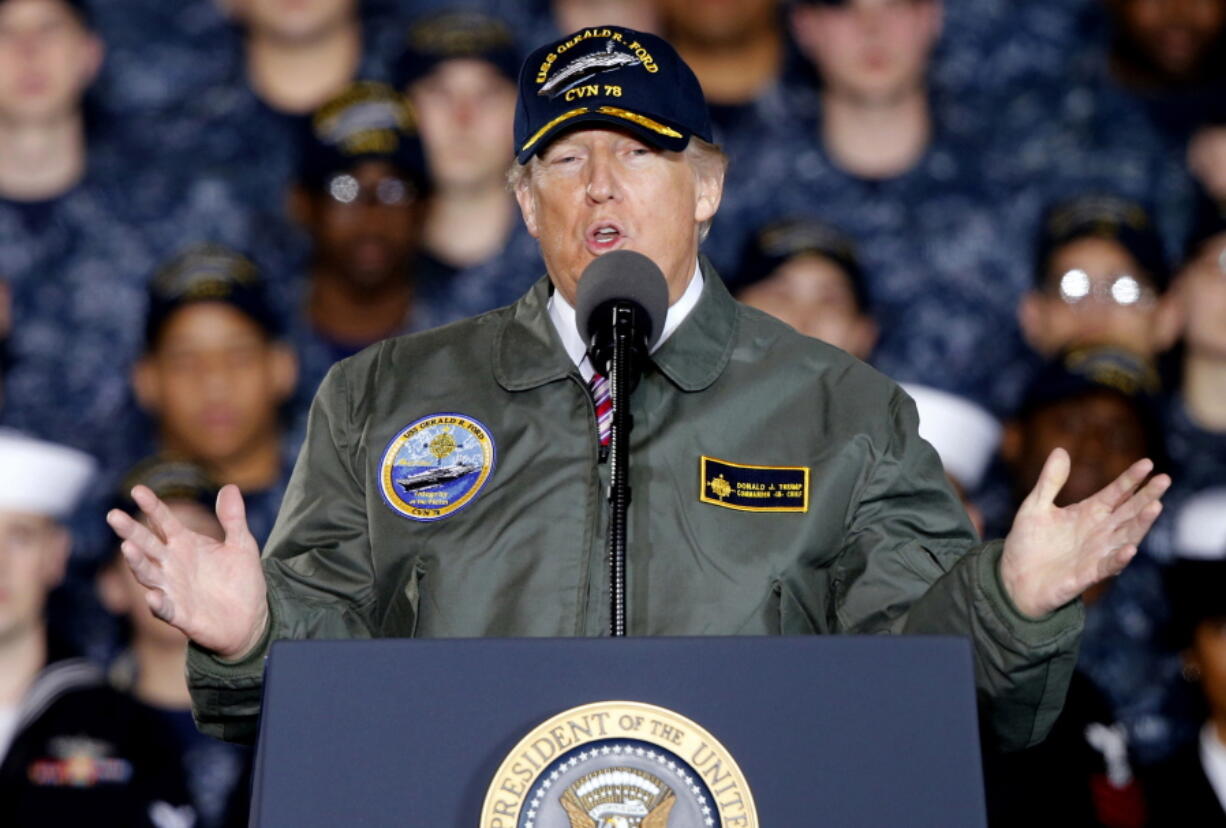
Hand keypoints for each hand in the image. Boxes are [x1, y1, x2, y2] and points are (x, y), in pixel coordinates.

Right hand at [106, 484, 268, 659]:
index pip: (164, 521)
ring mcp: (173, 589)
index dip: (152, 506)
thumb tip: (229, 487)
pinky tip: (154, 596)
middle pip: (147, 544)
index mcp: (185, 544)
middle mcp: (172, 565)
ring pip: (148, 574)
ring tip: (127, 548)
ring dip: (137, 562)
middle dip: (131, 531)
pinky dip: (158, 603)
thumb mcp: (242, 545)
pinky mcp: (180, 615)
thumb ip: (233, 519)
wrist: (251, 619)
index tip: (138, 490)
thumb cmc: (241, 580)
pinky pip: (165, 609)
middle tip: (114, 515)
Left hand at [1000, 449, 1169, 618]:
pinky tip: (1130, 548)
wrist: (1013, 579)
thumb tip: (1060, 450)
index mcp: (1088, 513)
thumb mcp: (1035, 506)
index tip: (1147, 463)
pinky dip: (1119, 558)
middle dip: (1146, 496)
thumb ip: (1050, 481)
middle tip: (1164, 479)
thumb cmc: (1028, 543)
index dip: (1130, 479)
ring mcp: (1096, 554)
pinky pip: (1107, 567)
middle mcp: (1098, 532)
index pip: (1115, 493)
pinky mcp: (1086, 575)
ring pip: (1126, 537)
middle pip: (1128, 511)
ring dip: (1141, 523)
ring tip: (1155, 506)